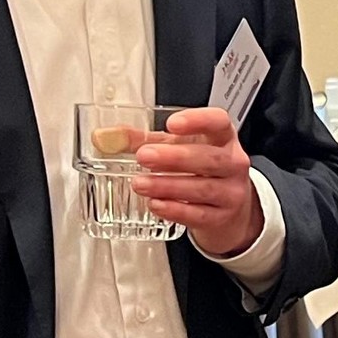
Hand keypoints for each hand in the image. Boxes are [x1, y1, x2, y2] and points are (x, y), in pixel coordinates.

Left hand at [134, 108, 260, 256]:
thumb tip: (105, 137)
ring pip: (202, 188)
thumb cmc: (199, 168)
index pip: (219, 122)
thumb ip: (143, 140)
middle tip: (144, 156)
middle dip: (175, 157)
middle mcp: (232, 163)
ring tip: (141, 183)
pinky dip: (175, 210)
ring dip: (168, 185)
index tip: (172, 124)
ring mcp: (230, 192)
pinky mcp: (221, 217)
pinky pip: (198, 214)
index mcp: (222, 138)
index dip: (198, 121)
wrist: (226, 205)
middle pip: (209, 158)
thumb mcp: (177, 147)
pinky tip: (156, 204)